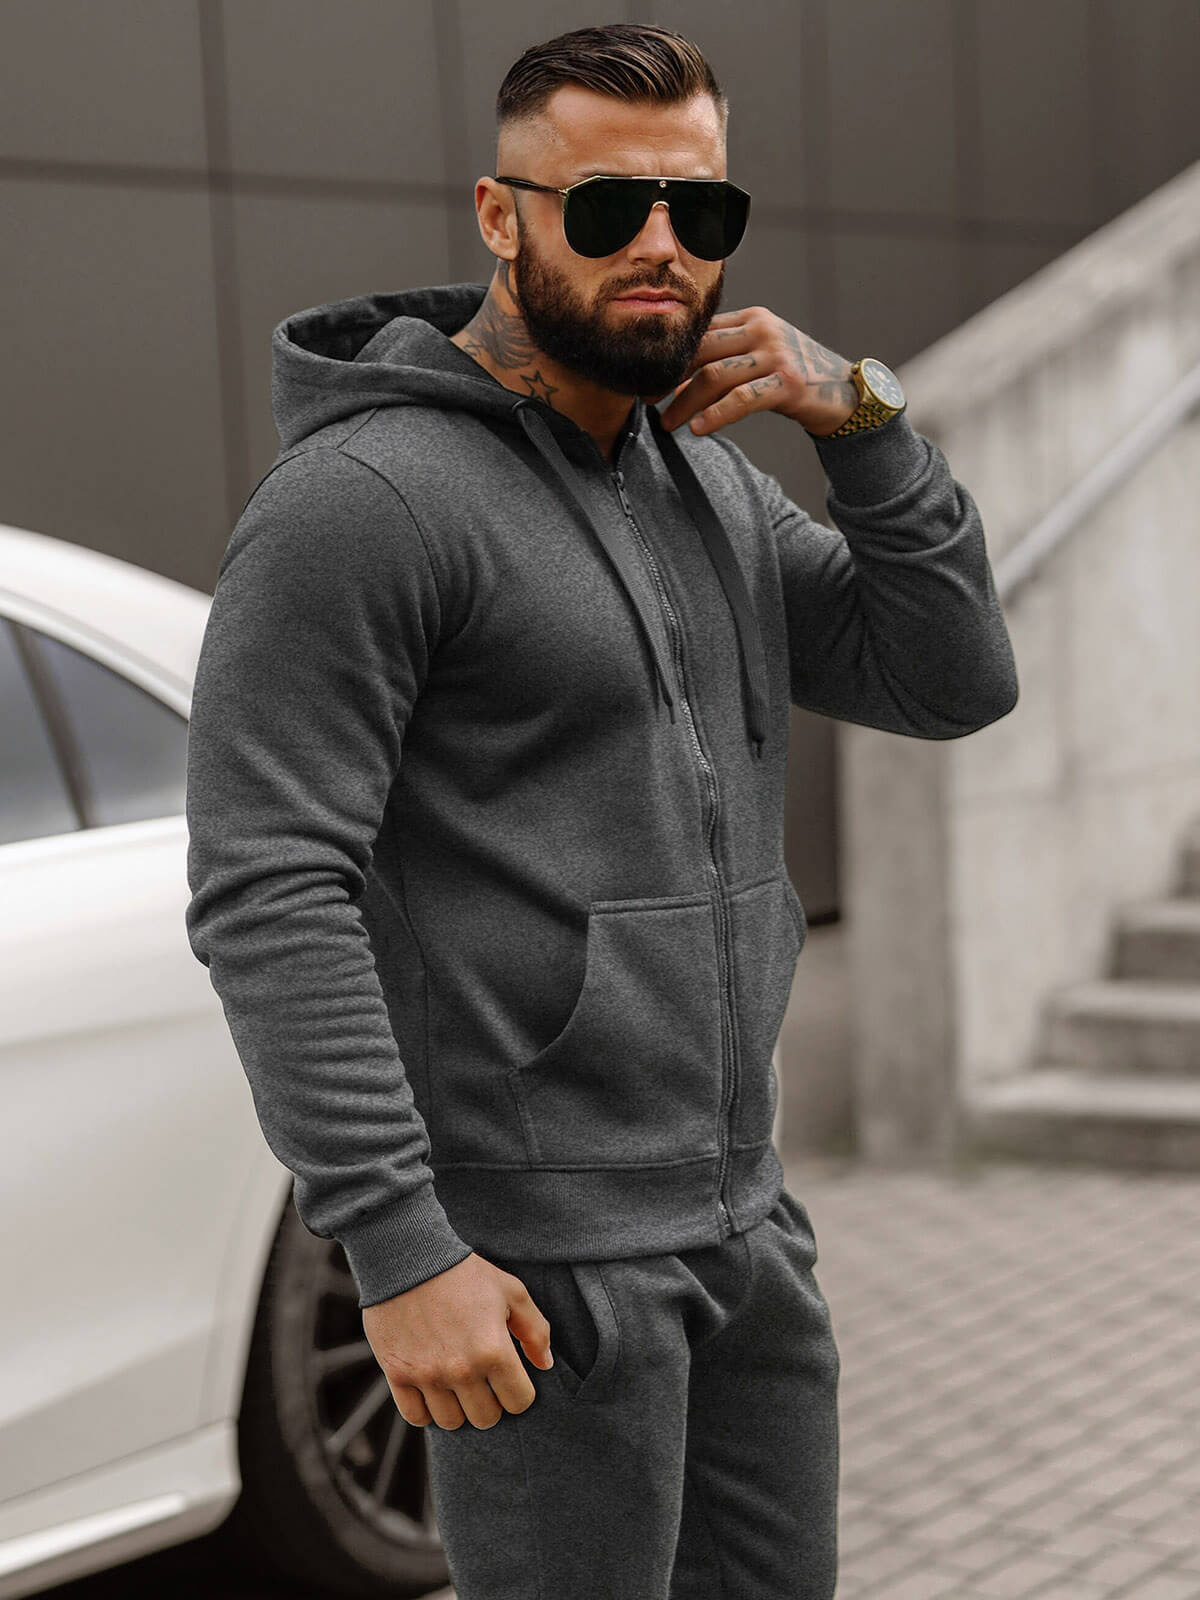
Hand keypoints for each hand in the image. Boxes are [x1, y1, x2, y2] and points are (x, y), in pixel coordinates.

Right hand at [362, 1252, 553, 1429]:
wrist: (408, 1257)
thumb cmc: (464, 1273)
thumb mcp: (511, 1291)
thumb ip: (535, 1330)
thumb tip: (545, 1365)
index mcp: (494, 1350)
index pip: (519, 1402)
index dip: (519, 1391)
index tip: (509, 1376)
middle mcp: (462, 1369)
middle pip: (486, 1418)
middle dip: (490, 1401)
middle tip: (483, 1380)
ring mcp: (428, 1375)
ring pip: (452, 1422)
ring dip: (458, 1407)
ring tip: (457, 1383)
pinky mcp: (398, 1374)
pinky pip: (417, 1417)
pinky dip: (426, 1409)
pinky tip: (432, 1387)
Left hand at [653, 306, 859, 437]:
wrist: (846, 393)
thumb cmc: (797, 377)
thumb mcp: (762, 355)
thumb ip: (728, 356)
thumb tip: (679, 380)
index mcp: (753, 318)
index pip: (701, 334)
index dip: (671, 359)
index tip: (650, 382)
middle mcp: (763, 330)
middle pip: (701, 351)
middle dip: (670, 379)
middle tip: (649, 402)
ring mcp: (776, 354)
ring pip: (715, 375)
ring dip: (685, 402)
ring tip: (667, 423)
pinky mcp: (787, 383)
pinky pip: (741, 399)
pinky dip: (715, 415)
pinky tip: (698, 429)